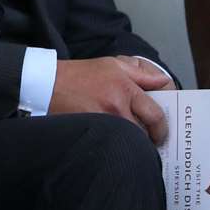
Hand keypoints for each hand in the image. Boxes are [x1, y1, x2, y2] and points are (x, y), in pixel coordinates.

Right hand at [49, 55, 172, 143]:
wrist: (46, 84)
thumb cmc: (78, 74)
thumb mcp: (112, 65)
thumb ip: (141, 74)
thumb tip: (163, 83)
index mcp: (125, 89)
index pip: (156, 116)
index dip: (162, 129)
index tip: (161, 134)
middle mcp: (116, 106)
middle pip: (144, 133)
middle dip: (148, 139)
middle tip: (148, 141)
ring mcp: (103, 121)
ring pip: (128, 140)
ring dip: (132, 143)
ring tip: (130, 142)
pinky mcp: (90, 130)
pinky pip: (111, 142)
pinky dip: (115, 144)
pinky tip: (112, 141)